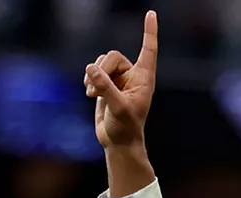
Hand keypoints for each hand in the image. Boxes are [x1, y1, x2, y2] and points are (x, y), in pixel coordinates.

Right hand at [84, 10, 158, 149]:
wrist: (117, 141)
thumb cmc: (125, 127)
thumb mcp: (118, 107)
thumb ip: (106, 87)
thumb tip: (91, 68)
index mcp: (144, 78)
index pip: (148, 50)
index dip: (150, 32)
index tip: (151, 13)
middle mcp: (132, 76)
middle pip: (113, 56)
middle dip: (102, 69)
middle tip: (96, 89)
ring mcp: (118, 79)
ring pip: (101, 63)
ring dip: (93, 76)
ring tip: (92, 94)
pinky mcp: (105, 85)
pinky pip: (93, 72)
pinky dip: (89, 80)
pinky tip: (90, 93)